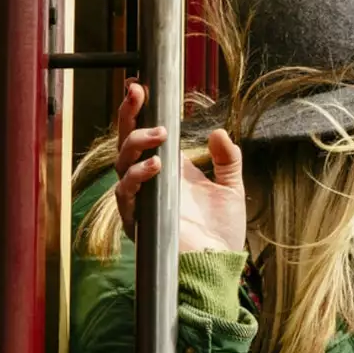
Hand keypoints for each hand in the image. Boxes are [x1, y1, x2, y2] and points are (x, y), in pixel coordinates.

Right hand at [112, 80, 247, 252]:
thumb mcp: (231, 187)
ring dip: (137, 146)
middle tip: (137, 94)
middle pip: (127, 143)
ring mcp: (141, 201)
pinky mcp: (139, 220)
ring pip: (122, 165)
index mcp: (169, 171)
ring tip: (160, 135)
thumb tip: (218, 132)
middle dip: (129, 117)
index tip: (143, 87)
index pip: (147, 135)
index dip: (141, 112)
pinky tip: (155, 167)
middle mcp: (150, 183)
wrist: (218, 265)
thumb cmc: (220, 230)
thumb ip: (228, 159)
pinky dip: (138, 178)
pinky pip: (128, 194)